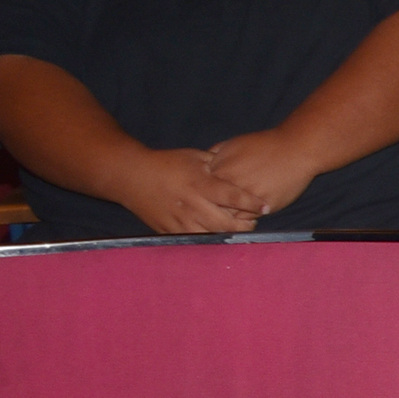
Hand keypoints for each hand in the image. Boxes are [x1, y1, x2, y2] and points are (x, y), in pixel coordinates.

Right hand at [113, 145, 259, 233]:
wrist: (131, 175)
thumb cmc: (167, 163)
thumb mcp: (195, 157)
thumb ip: (218, 164)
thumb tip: (242, 167)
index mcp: (200, 184)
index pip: (233, 196)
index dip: (252, 203)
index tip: (267, 207)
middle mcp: (192, 204)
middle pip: (226, 222)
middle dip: (245, 225)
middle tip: (254, 222)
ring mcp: (179, 219)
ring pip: (210, 235)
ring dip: (227, 235)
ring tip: (238, 231)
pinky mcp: (168, 229)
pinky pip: (192, 240)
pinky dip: (207, 240)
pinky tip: (217, 237)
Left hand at [199, 128, 323, 216]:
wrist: (296, 149)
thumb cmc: (265, 145)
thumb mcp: (234, 144)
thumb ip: (215, 154)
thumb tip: (203, 164)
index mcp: (218, 170)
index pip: (199, 191)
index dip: (199, 197)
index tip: (199, 201)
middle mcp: (228, 185)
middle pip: (209, 206)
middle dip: (208, 212)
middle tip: (208, 217)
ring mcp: (245, 197)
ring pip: (226, 217)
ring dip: (225, 220)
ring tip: (225, 222)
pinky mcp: (262, 207)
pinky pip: (246, 221)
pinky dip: (242, 222)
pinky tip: (243, 220)